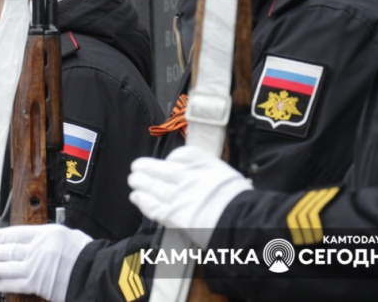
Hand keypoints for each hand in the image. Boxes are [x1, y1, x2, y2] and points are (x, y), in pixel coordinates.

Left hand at [0, 224, 92, 301]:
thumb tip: (35, 244)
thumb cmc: (87, 254)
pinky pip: (16, 283)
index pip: (14, 234)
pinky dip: (4, 283)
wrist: (97, 273)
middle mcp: (38, 249)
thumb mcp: (67, 236)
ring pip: (7, 266)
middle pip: (7, 250)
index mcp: (45, 233)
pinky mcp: (38, 284)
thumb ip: (49, 239)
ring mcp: (36, 267)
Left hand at [128, 145, 251, 247]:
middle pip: (161, 170)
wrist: (243, 220)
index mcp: (202, 164)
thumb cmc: (240, 200)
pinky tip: (136, 197)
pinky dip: (143, 202)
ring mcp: (178, 195)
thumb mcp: (227, 176)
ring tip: (133, 180)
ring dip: (141, 183)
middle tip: (136, 167)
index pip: (179, 156)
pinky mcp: (173, 214)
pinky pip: (154, 207)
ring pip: (154, 187)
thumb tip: (203, 177)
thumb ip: (211, 173)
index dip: (170, 160)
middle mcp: (187, 176)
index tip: (167, 163)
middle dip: (146, 168)